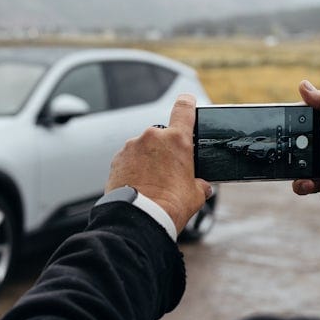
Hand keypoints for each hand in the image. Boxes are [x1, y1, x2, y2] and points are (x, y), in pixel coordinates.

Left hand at [106, 93, 213, 234]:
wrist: (139, 219)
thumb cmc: (170, 206)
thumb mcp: (196, 195)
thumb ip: (200, 184)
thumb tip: (203, 186)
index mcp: (177, 140)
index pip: (184, 109)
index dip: (187, 103)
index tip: (186, 100)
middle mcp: (152, 137)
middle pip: (162, 137)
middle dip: (165, 151)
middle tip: (169, 173)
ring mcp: (132, 147)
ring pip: (144, 149)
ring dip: (148, 160)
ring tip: (153, 183)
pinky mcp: (117, 158)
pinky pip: (129, 159)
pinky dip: (134, 168)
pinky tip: (139, 185)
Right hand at [291, 80, 319, 211]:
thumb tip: (303, 85)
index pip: (306, 117)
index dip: (292, 117)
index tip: (278, 117)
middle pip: (297, 140)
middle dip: (286, 143)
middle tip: (280, 146)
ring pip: (296, 162)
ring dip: (290, 166)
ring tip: (293, 167)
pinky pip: (303, 183)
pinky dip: (300, 184)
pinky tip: (308, 183)